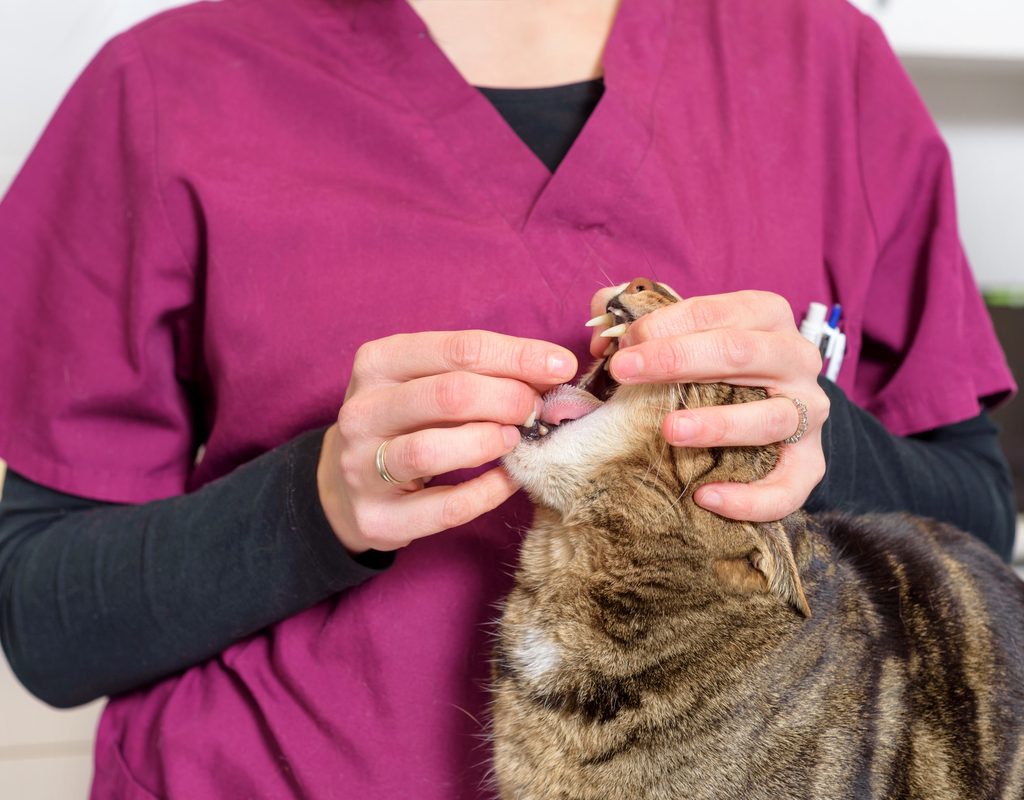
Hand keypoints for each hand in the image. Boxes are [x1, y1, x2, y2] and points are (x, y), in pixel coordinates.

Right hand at [318, 331, 576, 552]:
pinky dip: (486, 493)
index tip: (561, 366)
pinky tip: (508, 480)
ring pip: (432, 449)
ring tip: (515, 439)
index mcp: (377, 363)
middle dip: (508, 399)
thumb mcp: (426, 383)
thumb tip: (553, 369)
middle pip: (449, 395)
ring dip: (489, 442)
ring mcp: (362, 466)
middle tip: (537, 409)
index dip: (518, 356)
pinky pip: (444, 507)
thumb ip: (480, 372)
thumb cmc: (405, 422)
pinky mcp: (377, 517)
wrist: (346, 484)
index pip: (458, 349)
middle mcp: (362, 411)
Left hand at [588, 288, 828, 521]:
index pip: (715, 312)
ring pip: (771, 417)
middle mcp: (796, 358)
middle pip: (741, 352)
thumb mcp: (681, 334)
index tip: (621, 346)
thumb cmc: (712, 367)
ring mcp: (809, 411)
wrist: (768, 412)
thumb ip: (638, 322)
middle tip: (624, 371)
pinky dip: (751, 497)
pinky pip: (790, 486)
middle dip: (677, 359)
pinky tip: (707, 496)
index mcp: (765, 316)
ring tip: (670, 431)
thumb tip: (601, 332)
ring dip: (718, 424)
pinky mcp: (810, 462)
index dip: (664, 325)